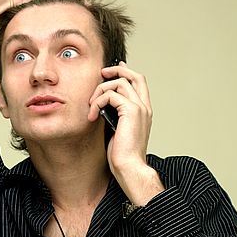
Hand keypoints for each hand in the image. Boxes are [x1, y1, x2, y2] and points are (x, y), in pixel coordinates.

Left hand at [88, 62, 163, 204]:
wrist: (130, 168)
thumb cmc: (123, 155)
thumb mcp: (117, 130)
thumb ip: (113, 116)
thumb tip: (101, 107)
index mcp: (144, 112)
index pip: (139, 83)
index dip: (126, 72)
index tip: (113, 69)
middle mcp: (144, 107)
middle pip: (135, 76)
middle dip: (117, 70)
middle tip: (102, 73)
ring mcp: (140, 108)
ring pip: (120, 82)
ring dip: (100, 90)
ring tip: (91, 105)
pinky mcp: (131, 111)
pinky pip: (111, 95)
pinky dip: (97, 102)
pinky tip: (92, 115)